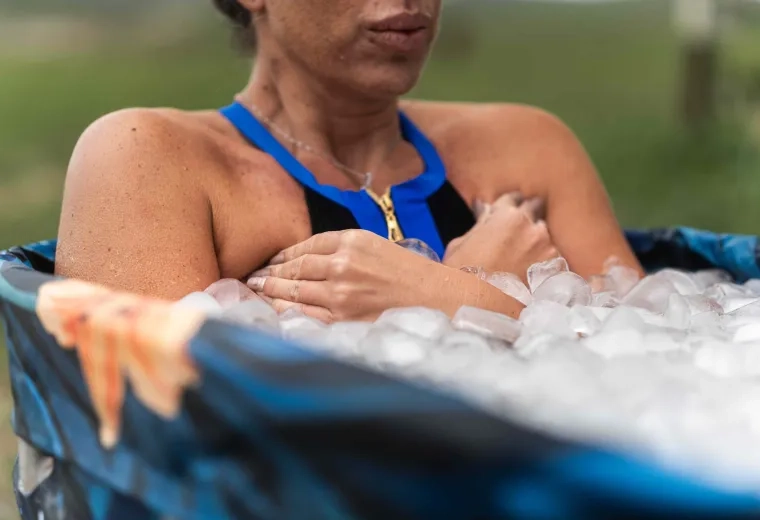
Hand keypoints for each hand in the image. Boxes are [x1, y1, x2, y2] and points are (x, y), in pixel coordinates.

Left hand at [247, 230, 446, 321]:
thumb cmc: (411, 275)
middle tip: (253, 277)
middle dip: (270, 273)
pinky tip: (274, 310)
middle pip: (294, 267)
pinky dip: (285, 311)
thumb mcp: (378, 247)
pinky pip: (304, 314)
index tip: (271, 260)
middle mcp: (343, 264)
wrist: (439, 299)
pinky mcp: (343, 319)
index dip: (283, 254)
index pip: (306, 245)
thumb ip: (345, 249)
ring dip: (271, 291)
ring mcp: (341, 294)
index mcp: (353, 240)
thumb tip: (309, 260)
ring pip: (294, 290)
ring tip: (256, 290)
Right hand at [444, 192, 557, 278]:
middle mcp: (532, 226)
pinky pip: (552, 261)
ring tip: (523, 261)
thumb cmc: (459, 274)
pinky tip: (530, 277)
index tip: (504, 215)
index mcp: (507, 215)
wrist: (476, 308)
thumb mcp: (460, 243)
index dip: (508, 206)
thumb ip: (480, 224)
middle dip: (527, 219)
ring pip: (545, 238)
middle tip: (516, 235)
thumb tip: (486, 215)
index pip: (514, 198)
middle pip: (536, 211)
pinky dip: (544, 266)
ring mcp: (548, 249)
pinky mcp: (556, 272)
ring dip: (536, 244)